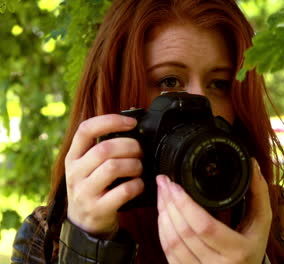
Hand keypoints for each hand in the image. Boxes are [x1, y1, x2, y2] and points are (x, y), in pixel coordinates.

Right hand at [65, 114, 144, 237]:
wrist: (84, 224)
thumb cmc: (94, 188)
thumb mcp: (88, 167)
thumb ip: (102, 149)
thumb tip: (132, 127)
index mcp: (73, 157)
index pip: (86, 129)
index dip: (110, 121)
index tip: (131, 123)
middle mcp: (75, 173)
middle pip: (105, 148)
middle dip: (130, 147)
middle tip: (140, 152)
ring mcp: (84, 192)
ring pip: (113, 167)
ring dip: (134, 165)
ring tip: (139, 168)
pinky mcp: (98, 209)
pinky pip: (123, 191)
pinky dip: (137, 185)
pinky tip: (138, 185)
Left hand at [156, 159, 271, 263]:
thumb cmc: (252, 247)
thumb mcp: (261, 222)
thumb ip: (259, 193)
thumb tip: (252, 164)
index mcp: (237, 251)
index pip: (204, 226)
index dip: (185, 204)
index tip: (175, 185)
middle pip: (183, 233)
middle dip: (169, 204)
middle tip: (164, 183)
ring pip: (171, 244)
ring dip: (162, 216)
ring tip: (162, 195)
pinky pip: (168, 253)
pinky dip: (162, 231)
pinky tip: (163, 215)